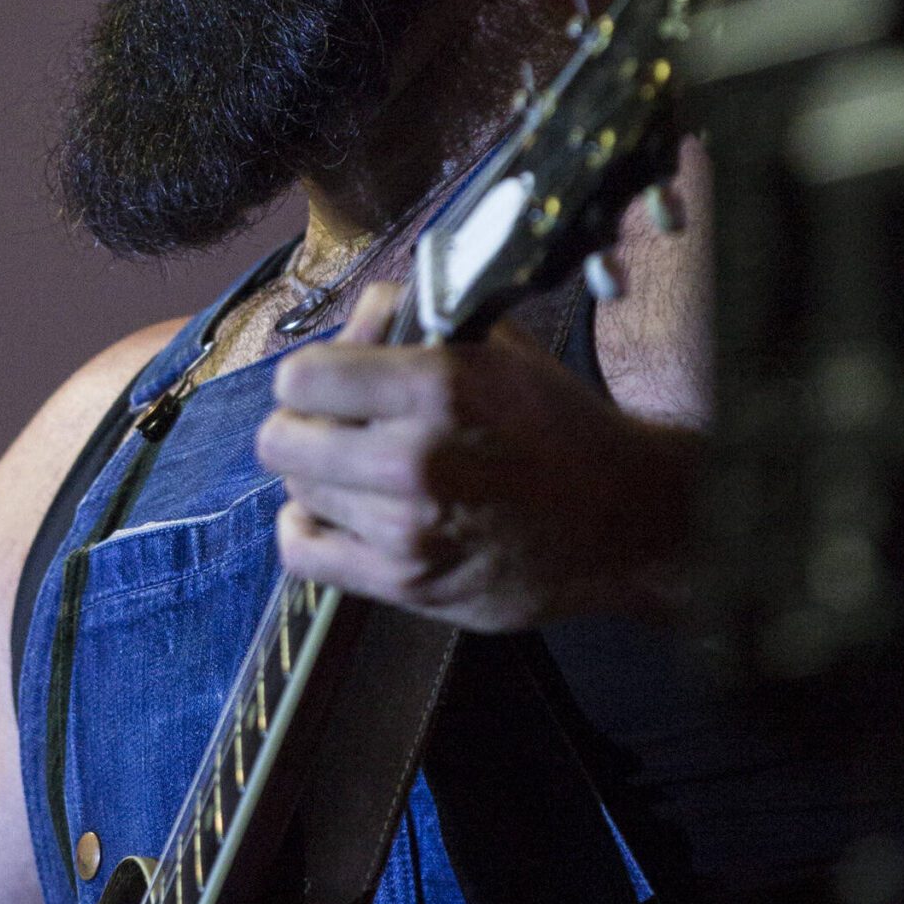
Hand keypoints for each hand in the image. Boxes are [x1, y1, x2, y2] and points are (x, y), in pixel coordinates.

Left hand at [257, 283, 696, 629]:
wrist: (621, 521)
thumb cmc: (558, 428)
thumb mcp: (497, 348)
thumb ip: (412, 320)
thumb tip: (348, 322)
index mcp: (439, 385)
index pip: (302, 376)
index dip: (313, 377)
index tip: (334, 385)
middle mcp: (416, 458)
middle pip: (282, 440)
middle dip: (304, 428)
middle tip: (337, 430)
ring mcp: (408, 528)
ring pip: (296, 493)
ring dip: (318, 478)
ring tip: (357, 472)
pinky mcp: (407, 582)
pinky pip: (303, 554)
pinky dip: (307, 530)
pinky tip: (336, 514)